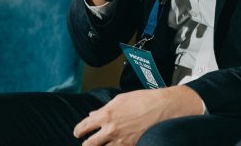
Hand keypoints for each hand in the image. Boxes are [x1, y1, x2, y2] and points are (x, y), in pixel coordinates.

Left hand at [73, 85, 202, 145]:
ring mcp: (120, 140)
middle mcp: (111, 129)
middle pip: (89, 144)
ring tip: (101, 145)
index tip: (78, 132)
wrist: (162, 108)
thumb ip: (105, 108)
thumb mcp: (121, 99)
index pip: (84, 126)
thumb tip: (94, 114)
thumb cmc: (144, 100)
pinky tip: (115, 145)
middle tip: (86, 142)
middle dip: (86, 143)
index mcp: (106, 114)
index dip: (78, 130)